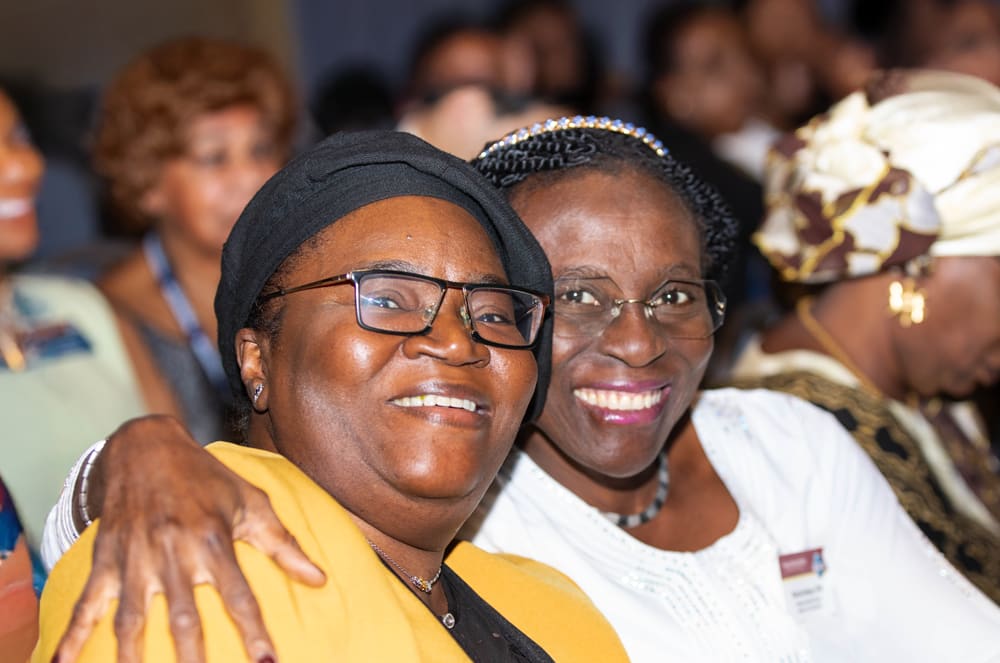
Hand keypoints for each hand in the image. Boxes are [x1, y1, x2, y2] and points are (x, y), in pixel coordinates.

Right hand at [51, 415, 325, 662]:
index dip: (253, 630)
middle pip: (184, 616)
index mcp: (212, 538)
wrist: (146, 447)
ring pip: (135, 617)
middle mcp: (173, 550)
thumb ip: (284, 544)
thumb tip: (319, 578)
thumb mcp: (250, 502)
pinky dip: (73, 634)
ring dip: (136, 656)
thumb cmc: (207, 479)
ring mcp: (135, 556)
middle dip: (193, 656)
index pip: (238, 595)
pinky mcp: (106, 558)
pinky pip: (88, 602)